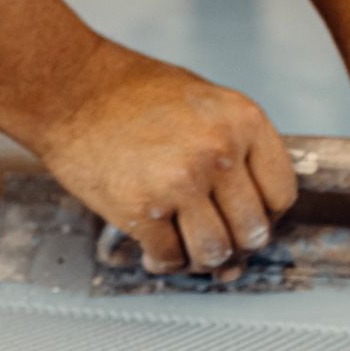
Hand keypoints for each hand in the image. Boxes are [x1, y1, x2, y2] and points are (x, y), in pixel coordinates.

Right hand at [37, 42, 298, 273]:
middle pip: (252, 230)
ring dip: (200, 259)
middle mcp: (218, 153)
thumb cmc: (128, 93)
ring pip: (214, 251)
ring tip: (184, 247)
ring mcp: (180, 183)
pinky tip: (154, 249)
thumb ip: (231, 148)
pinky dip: (164, 260)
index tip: (245, 220)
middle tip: (216, 242)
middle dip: (235, 244)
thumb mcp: (203, 102)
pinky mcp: (142, 209)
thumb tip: (244, 212)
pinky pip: (169, 255)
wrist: (68, 90)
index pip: (281, 194)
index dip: (266, 216)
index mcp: (243, 122)